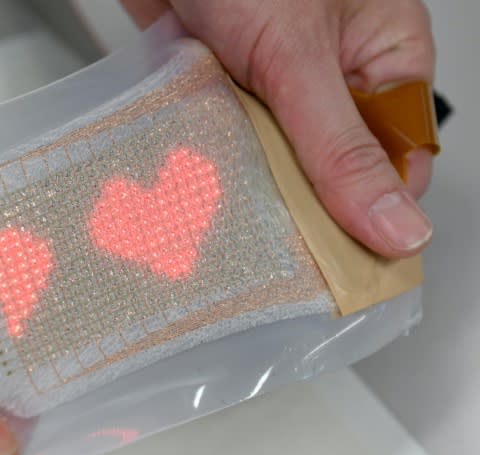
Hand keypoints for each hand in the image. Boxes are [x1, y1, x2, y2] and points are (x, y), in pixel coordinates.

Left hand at [122, 0, 435, 256]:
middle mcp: (329, 74)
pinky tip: (199, 185)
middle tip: (278, 244)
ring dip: (252, 180)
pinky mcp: (223, 87)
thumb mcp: (299, 59)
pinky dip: (213, 160)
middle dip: (302, 201)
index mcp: (382, 56)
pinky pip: (227, 141)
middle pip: (331, 167)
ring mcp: (272, 83)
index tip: (345, 256)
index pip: (395, 159)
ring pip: (274, 160)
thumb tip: (398, 225)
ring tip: (233, 213)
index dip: (372, 209)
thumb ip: (340, 148)